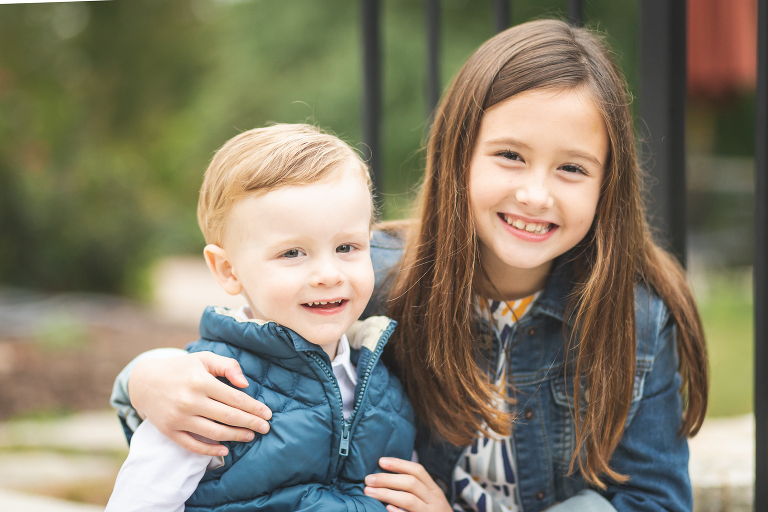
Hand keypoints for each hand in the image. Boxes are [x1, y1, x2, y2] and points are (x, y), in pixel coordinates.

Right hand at [129, 351, 271, 456]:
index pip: (235, 398)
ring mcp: (178, 418)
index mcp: (200, 381)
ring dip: (236, 436)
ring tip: (250, 436)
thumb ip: (227, 366)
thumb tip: (245, 384)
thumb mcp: (204, 359)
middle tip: (266, 428)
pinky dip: (210, 450)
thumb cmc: (181, 369)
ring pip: (214, 432)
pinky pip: (193, 445)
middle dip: (251, 423)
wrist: (145, 382)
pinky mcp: (169, 431)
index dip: (254, 408)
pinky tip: (225, 449)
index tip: (267, 414)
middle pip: (228, 417)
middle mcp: (190, 400)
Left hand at [364, 458, 451, 511]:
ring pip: (409, 500)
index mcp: (434, 490)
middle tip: (368, 479)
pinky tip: (386, 508)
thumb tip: (387, 475)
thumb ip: (416, 488)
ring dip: (386, 494)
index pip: (418, 470)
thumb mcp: (430, 499)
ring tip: (369, 492)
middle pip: (411, 483)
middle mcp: (434, 500)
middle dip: (387, 479)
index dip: (399, 464)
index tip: (381, 461)